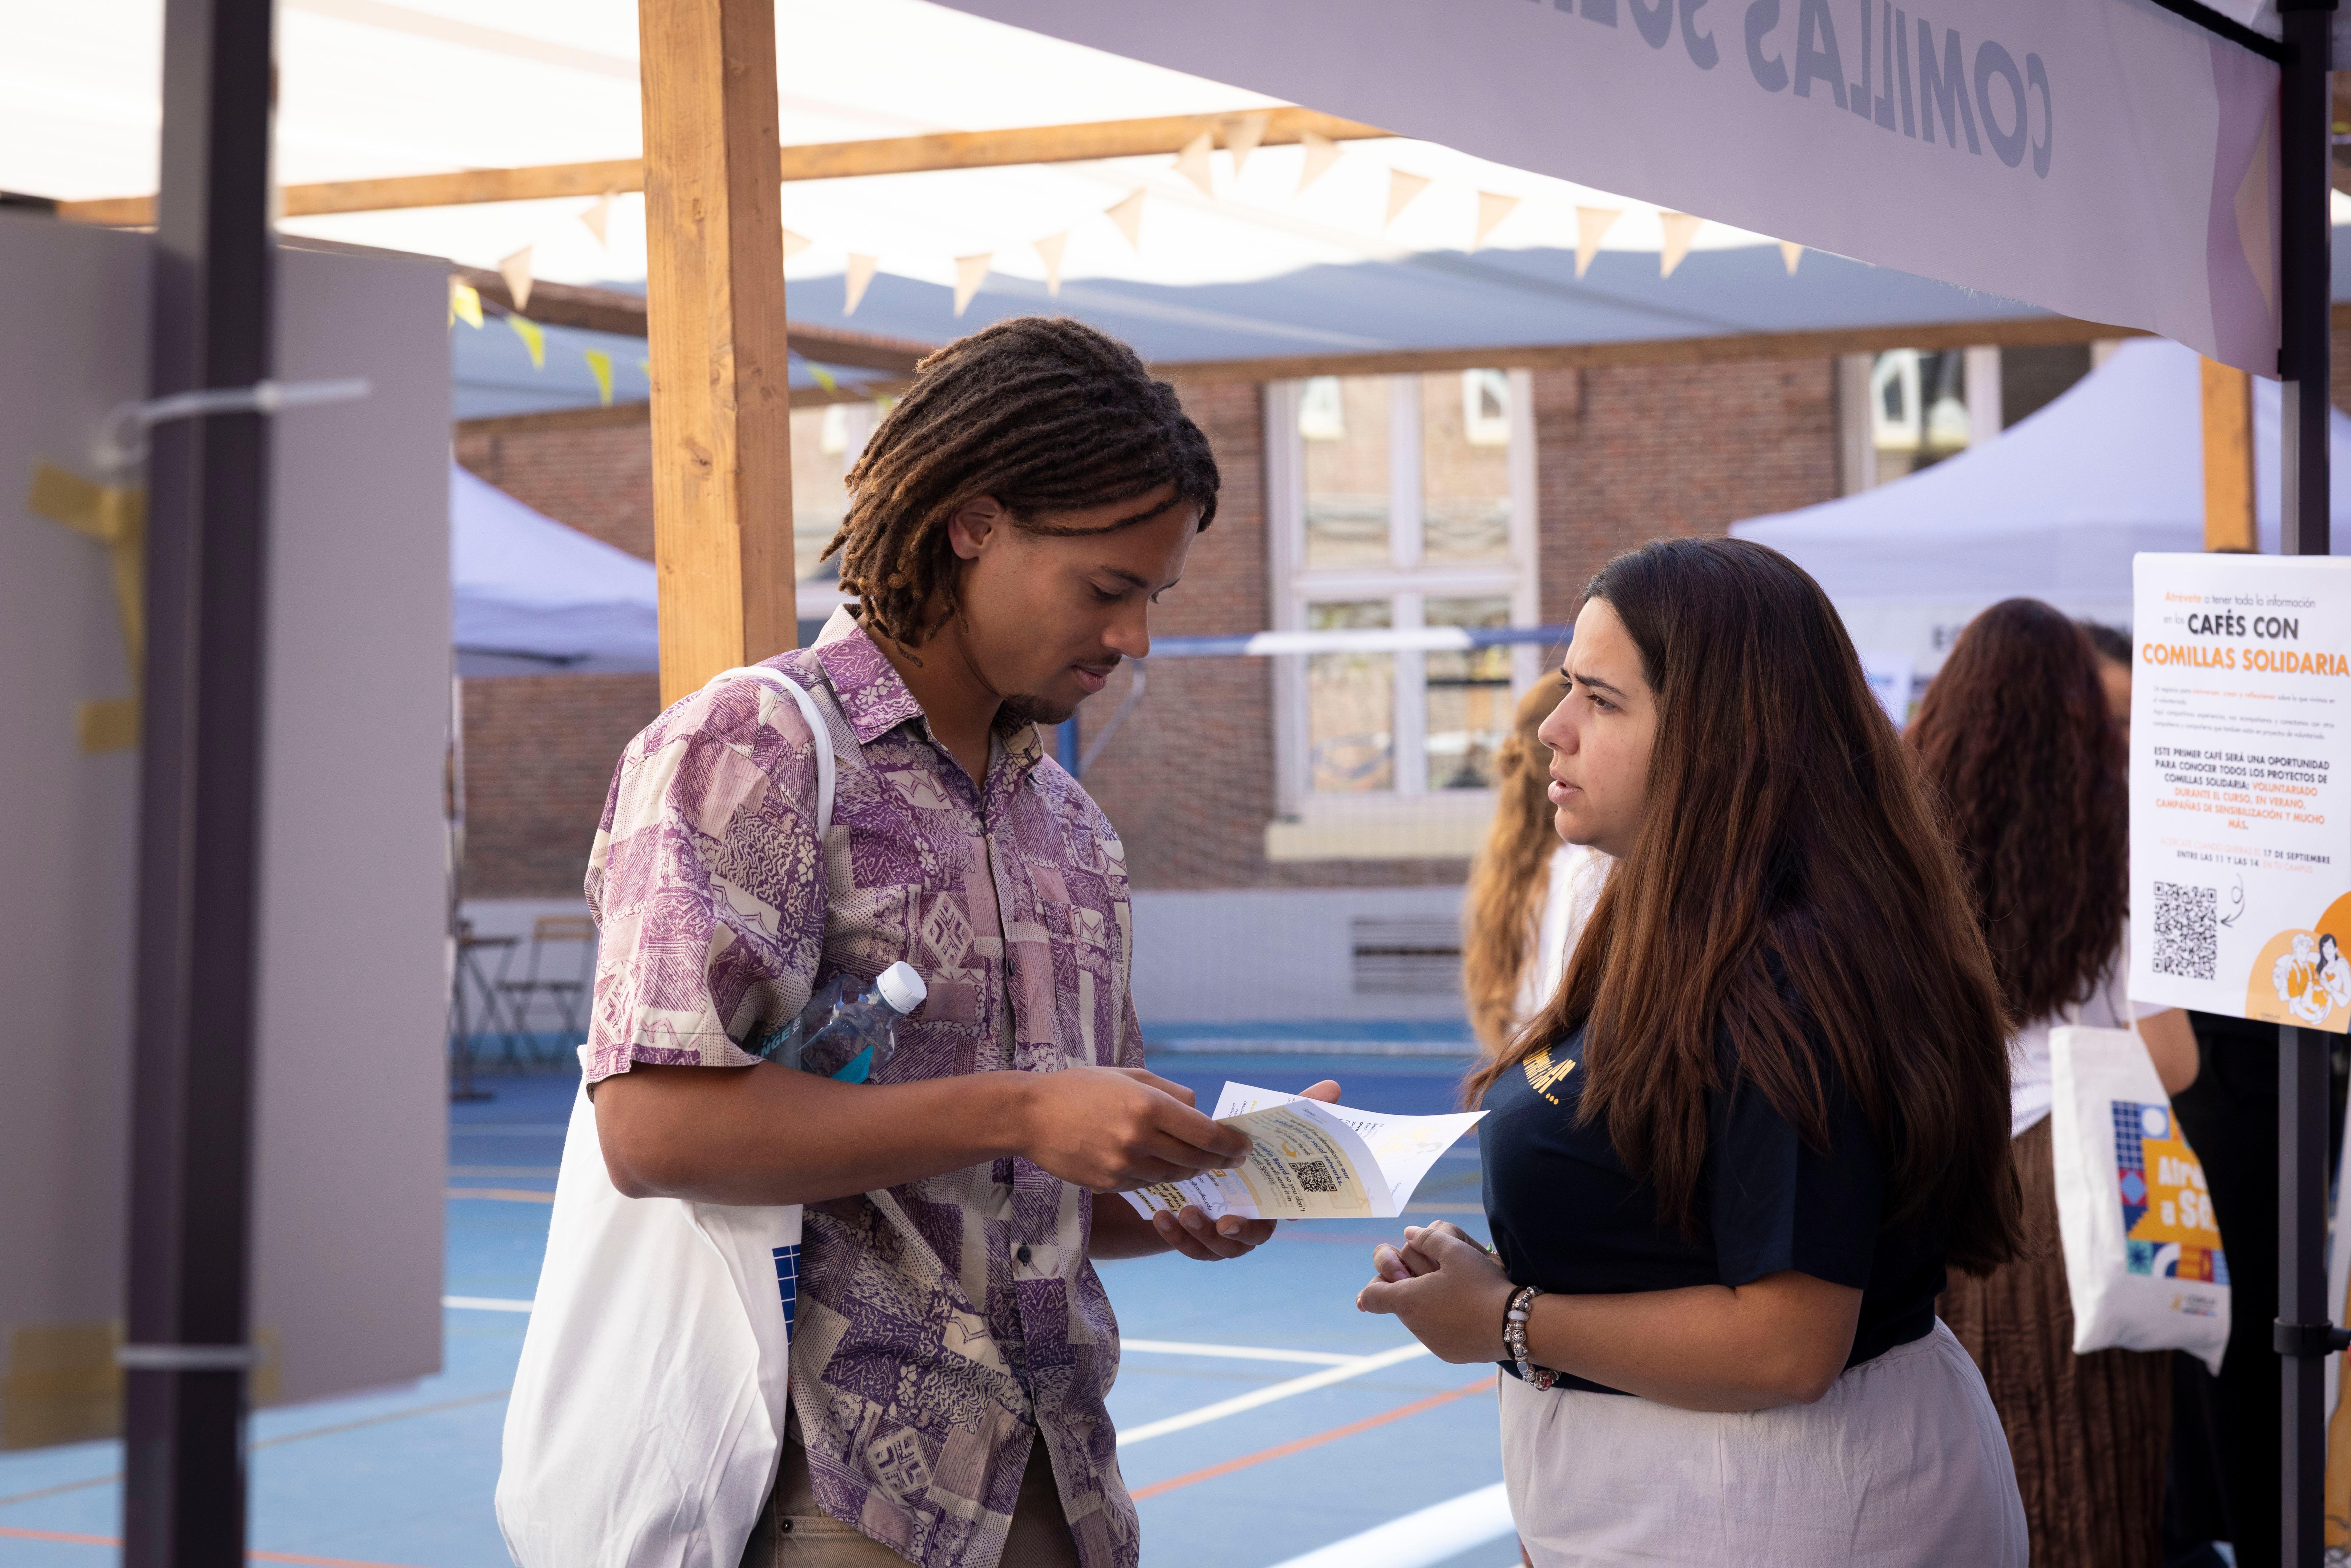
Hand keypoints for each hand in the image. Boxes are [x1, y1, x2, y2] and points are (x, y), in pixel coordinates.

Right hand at [1013, 1065, 1250, 1191]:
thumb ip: (1171, 1094)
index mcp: (1149, 1107)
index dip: (1232, 1145)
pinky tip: (1155, 1162)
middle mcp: (1139, 1140)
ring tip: (1194, 1158)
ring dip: (1190, 1169)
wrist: (1032, 1115)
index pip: (1208, 1135)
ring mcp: (1123, 1166)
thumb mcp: (1131, 1076)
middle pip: (1197, 1160)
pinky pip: (1148, 1184)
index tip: (1244, 1147)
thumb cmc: (1084, 1088)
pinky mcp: (1110, 1184)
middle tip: (1230, 1157)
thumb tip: (1202, 1114)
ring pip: (1175, 1175)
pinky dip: (1159, 1175)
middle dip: (1218, 1160)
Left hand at [1143, 1078, 1341, 1259]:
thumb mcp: (1258, 1124)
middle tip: (1226, 1221)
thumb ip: (1296, 1108)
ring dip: (1203, 1234)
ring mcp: (1225, 1235)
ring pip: (1221, 1248)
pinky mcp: (1198, 1241)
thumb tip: (1334, 1086)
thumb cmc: (1233, 1144)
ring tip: (1184, 1211)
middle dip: (1243, 1232)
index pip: (1293, 1211)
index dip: (1295, 1215)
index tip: (1288, 1215)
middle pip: (1257, 1237)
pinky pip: (1191, 1247)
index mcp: (1273, 1196)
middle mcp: (1254, 1220)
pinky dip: (1176, 1236)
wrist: (1185, 1165)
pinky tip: (1161, 1215)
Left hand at [1355, 1221, 1515, 1363]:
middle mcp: (1414, 1325)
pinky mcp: (1448, 1353)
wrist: (1514, 1324)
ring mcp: (1431, 1342)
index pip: (1371, 1296)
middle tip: (1432, 1274)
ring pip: (1418, 1318)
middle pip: (1397, 1303)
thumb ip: (1426, 1238)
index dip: (1376, 1283)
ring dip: (1426, 1304)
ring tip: (1454, 1290)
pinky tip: (1466, 1310)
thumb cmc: (1482, 1283)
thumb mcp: (1455, 1250)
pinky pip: (1437, 1333)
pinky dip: (1443, 1321)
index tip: (1391, 1276)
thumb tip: (1408, 1233)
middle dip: (1407, 1287)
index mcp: (1408, 1300)